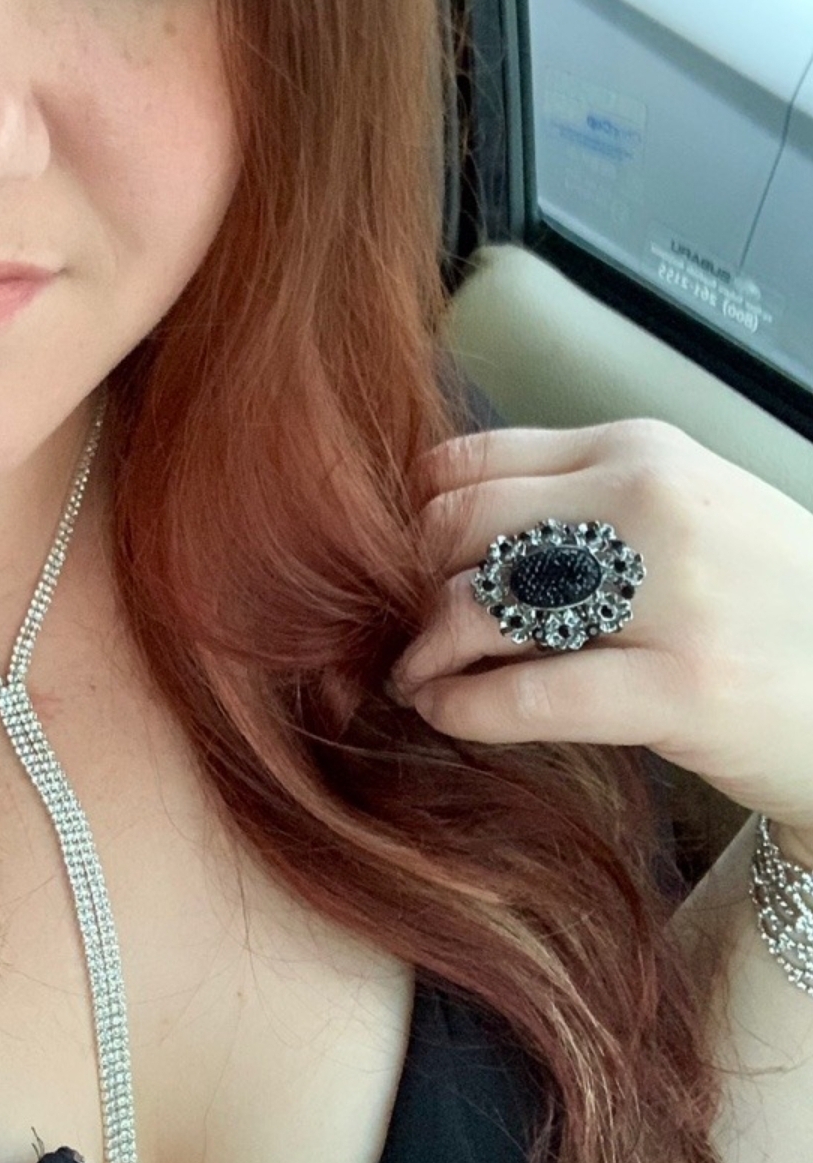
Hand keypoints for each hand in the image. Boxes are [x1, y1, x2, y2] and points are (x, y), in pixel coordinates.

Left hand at [390, 418, 812, 845]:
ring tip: (413, 677)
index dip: (408, 519)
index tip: (396, 566)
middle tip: (394, 627)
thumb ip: (580, 501)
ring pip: (475, 604)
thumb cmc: (767, 603)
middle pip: (452, 526)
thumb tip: (440, 522)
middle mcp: (650, 503)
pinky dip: (462, 707)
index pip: (465, 461)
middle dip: (401, 584)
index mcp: (640, 449)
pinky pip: (525, 694)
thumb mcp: (684, 512)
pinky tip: (446, 713)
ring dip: (419, 651)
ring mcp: (670, 594)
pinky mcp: (682, 687)